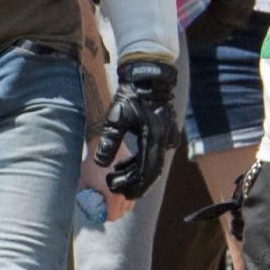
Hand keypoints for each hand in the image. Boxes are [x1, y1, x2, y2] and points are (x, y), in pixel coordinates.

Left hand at [92, 57, 179, 198]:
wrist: (150, 76)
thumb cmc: (132, 94)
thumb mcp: (116, 115)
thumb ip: (110, 140)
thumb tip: (101, 164)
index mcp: (155, 137)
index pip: (148, 171)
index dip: (136, 186)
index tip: (122, 194)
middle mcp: (165, 140)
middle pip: (152, 171)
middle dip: (134, 183)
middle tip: (114, 187)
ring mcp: (168, 136)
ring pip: (153, 163)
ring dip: (136, 172)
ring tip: (115, 174)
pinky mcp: (166, 133)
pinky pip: (154, 153)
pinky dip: (141, 161)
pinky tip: (124, 163)